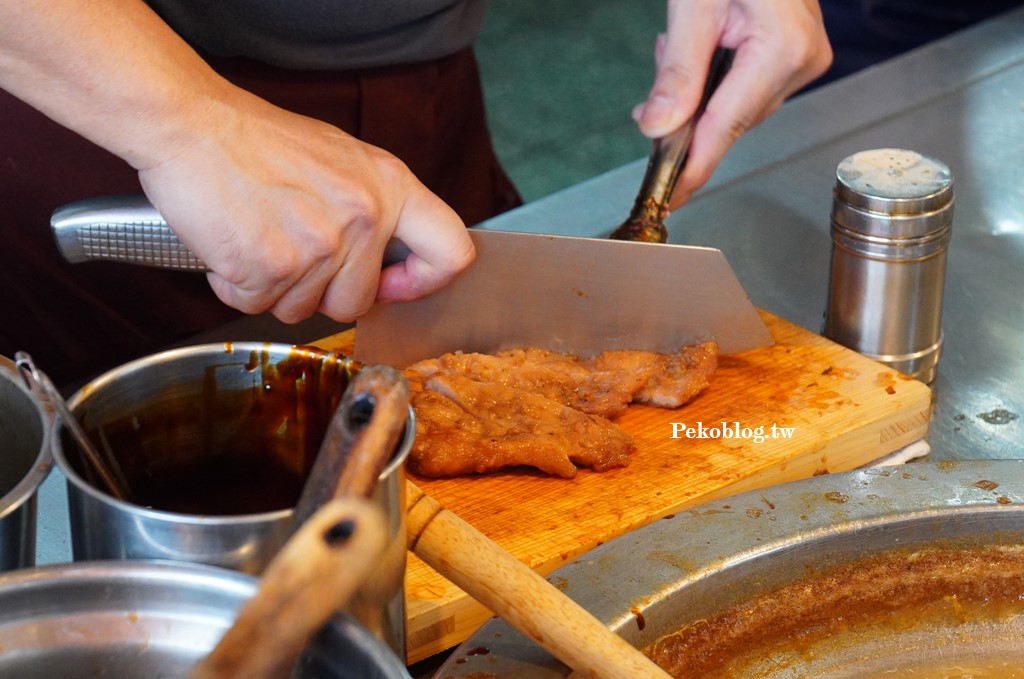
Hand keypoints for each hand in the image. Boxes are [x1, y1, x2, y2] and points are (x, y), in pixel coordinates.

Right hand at [0, 0, 473, 324]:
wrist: (192, 125)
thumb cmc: (259, 141)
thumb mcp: (342, 160)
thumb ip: (376, 209)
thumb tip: (395, 265)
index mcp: (390, 188)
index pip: (452, 253)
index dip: (425, 282)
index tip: (394, 284)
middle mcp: (363, 219)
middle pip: (356, 303)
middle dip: (320, 291)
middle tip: (289, 250)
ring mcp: (318, 247)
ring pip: (302, 310)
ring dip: (275, 288)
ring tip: (258, 236)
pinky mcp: (270, 268)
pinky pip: (257, 306)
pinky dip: (236, 286)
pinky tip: (231, 245)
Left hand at [632, 0, 831, 208]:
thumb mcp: (692, 7)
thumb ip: (676, 73)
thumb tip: (657, 129)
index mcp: (782, 49)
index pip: (726, 128)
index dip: (693, 167)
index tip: (670, 197)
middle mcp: (802, 59)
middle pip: (730, 119)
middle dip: (685, 115)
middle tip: (653, 92)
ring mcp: (804, 57)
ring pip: (735, 105)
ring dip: (697, 92)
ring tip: (677, 45)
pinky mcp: (796, 52)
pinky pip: (747, 85)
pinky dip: (714, 77)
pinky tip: (700, 48)